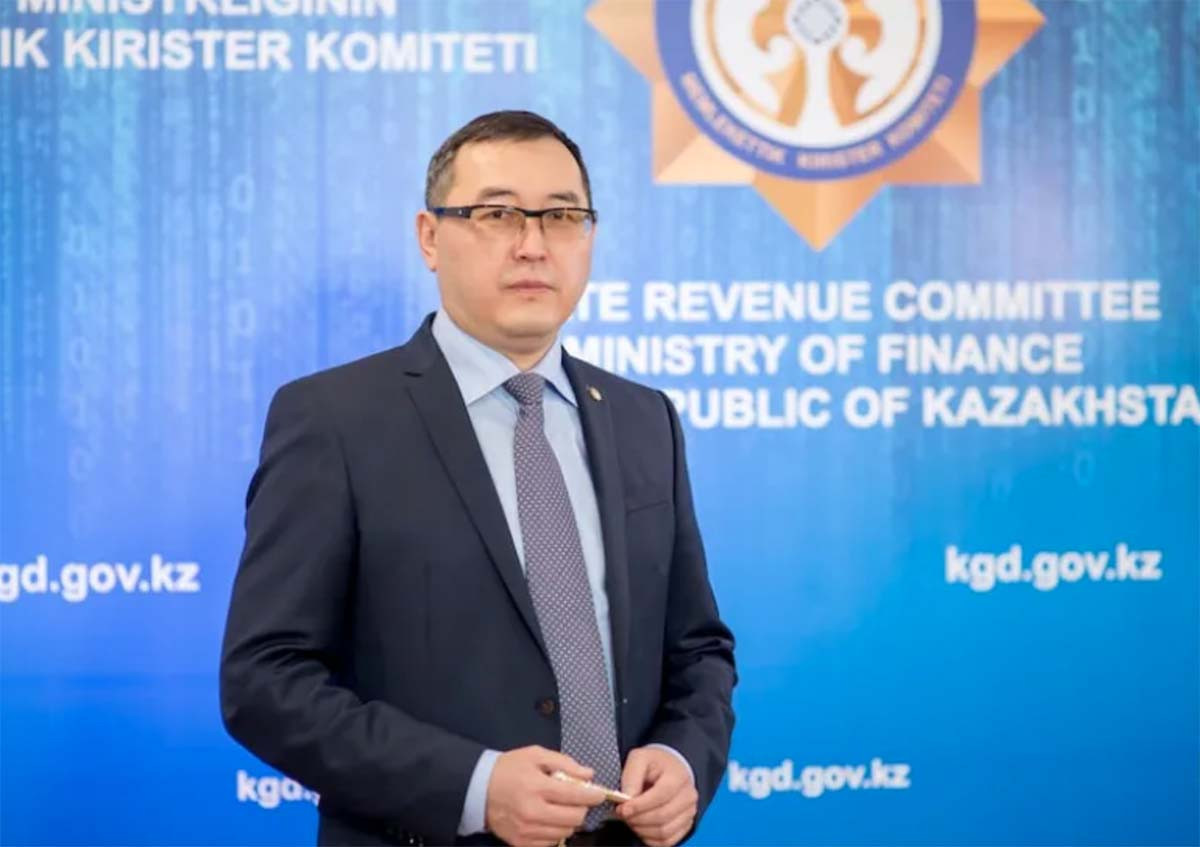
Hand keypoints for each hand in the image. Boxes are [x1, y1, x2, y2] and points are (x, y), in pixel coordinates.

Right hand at [485, 745, 606, 846]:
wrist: (478, 788)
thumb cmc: (509, 768)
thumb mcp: (535, 755)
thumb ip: (564, 763)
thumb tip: (589, 774)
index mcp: (537, 787)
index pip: (576, 796)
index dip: (593, 795)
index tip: (599, 793)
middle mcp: (533, 812)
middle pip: (574, 819)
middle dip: (582, 808)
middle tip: (577, 799)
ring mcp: (526, 831)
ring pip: (565, 833)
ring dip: (569, 821)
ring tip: (561, 808)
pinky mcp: (521, 843)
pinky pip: (550, 843)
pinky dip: (555, 832)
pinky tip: (549, 819)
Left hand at [615, 747, 696, 846]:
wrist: (670, 769)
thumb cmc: (654, 764)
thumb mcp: (639, 759)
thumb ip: (631, 776)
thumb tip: (627, 799)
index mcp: (678, 776)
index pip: (661, 795)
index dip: (639, 805)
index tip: (622, 808)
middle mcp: (688, 796)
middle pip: (662, 816)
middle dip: (637, 819)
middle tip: (622, 814)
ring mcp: (689, 813)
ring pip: (664, 832)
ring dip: (642, 830)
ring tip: (630, 819)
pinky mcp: (685, 826)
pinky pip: (667, 841)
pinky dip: (650, 838)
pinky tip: (641, 826)